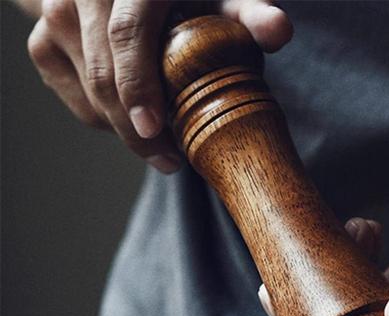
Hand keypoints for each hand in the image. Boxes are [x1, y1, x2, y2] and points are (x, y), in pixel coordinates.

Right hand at [26, 0, 292, 172]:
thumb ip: (247, 13)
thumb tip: (278, 30)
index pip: (128, 35)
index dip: (138, 85)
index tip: (154, 131)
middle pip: (103, 74)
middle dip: (135, 130)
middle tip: (170, 161)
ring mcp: (57, 11)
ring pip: (87, 90)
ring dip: (122, 128)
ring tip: (160, 146)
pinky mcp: (43, 37)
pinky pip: (70, 94)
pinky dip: (100, 117)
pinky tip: (131, 119)